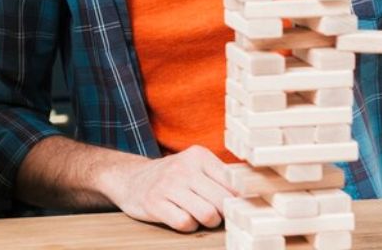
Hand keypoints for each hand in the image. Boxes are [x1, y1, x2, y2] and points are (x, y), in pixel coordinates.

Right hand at [99, 146, 234, 232]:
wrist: (130, 178)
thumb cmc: (172, 177)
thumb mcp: (194, 166)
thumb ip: (219, 177)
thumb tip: (251, 195)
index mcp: (198, 156)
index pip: (233, 183)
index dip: (239, 200)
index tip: (239, 207)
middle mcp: (184, 167)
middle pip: (222, 201)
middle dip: (223, 214)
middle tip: (217, 214)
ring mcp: (168, 185)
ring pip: (207, 214)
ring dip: (208, 222)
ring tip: (201, 217)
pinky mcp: (154, 203)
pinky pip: (185, 223)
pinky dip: (188, 226)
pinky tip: (182, 218)